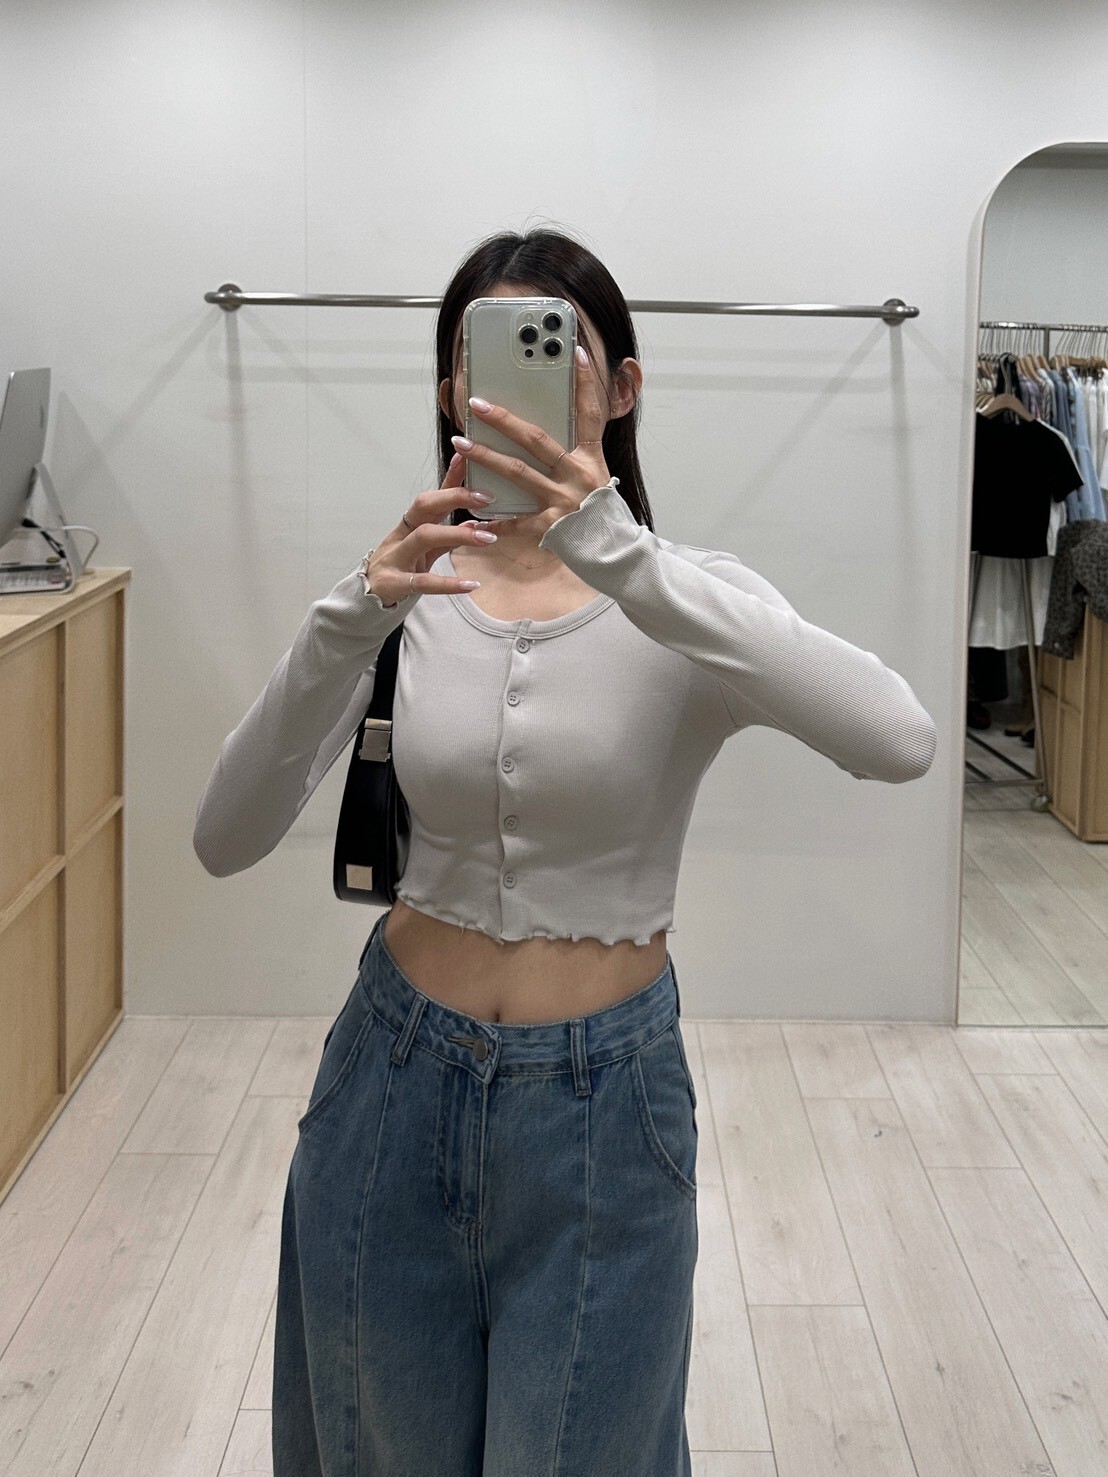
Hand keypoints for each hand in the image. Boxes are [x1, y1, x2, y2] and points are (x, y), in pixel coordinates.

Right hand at [363, 452, 505, 606]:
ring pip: (424, 537)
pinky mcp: (394, 583)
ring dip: (458, 534)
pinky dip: (448, 583)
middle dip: (454, 497)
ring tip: (488, 538)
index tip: (468, 459)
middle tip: (486, 498)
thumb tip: (477, 523)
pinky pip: (423, 581)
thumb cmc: (398, 569)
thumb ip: (448, 538)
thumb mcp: (423, 550)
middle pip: (423, 506)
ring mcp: (396, 558)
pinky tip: (470, 585)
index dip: (450, 478)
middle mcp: (401, 536)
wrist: (365, 599)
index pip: (432, 496)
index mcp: (409, 525)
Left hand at [451, 346, 610, 541]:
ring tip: (462, 442)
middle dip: (503, 420)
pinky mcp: (551, 526)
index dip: (585, 383)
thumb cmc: (602, 514)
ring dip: (486, 457)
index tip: (577, 352)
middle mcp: (577, 475)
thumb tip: (550, 437)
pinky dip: (495, 523)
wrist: (615, 552)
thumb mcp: (598, 477)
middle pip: (535, 440)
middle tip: (477, 404)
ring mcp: (563, 501)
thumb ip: (576, 457)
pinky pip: (516, 522)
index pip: (590, 414)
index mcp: (591, 459)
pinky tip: (474, 519)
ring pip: (517, 472)